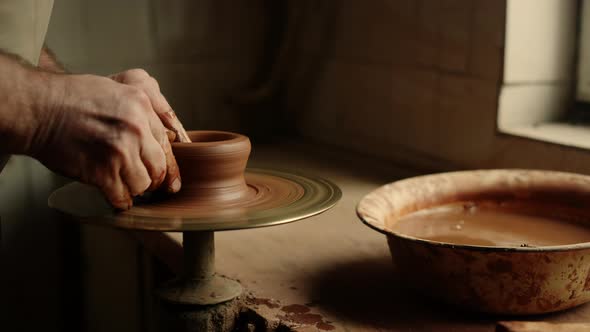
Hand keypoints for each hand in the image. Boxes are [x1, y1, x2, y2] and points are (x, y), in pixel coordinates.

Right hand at [31, 73, 180, 208]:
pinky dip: (120, 201)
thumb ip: (145, 107)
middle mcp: (136, 128)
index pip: (167, 142)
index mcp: (142, 105)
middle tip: (148, 184)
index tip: (169, 176)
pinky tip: (116, 198)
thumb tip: (168, 132)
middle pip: (160, 166)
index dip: (168, 162)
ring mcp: (120, 151)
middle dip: (154, 179)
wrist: (39, 108)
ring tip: (126, 185)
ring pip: (144, 184)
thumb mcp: (118, 86)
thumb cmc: (72, 97)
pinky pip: (122, 196)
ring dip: (135, 189)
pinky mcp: (102, 171)